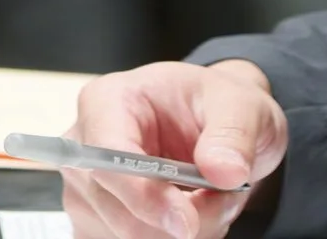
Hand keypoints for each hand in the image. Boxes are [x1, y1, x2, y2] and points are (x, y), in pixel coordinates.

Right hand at [61, 61, 284, 238]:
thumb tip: (224, 171)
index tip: (188, 221)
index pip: (107, 160)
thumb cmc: (214, 104)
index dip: (145, 196)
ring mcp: (89, 188)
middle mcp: (87, 146)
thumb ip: (232, 134)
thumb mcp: (239, 103)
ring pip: (129, 235)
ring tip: (212, 197)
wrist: (215, 122)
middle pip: (119, 211)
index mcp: (108, 101)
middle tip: (225, 198)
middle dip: (180, 218)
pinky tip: (191, 212)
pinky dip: (170, 237)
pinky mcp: (99, 220)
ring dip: (180, 231)